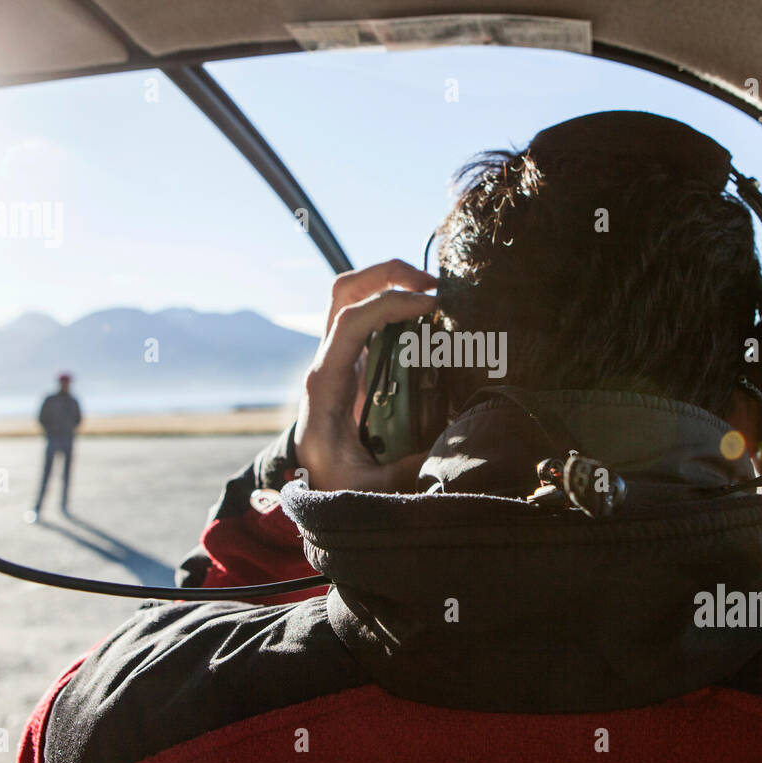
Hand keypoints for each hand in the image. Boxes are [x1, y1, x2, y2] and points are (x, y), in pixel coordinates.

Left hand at [292, 259, 437, 491]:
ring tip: (434, 293)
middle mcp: (328, 360)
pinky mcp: (355, 360)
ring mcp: (340, 356)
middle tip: (433, 285)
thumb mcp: (365, 487)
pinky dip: (396, 304)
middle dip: (387, 274)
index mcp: (325, 383)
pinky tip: (428, 316)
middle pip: (345, 291)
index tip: (429, 305)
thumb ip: (402, 475)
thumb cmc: (334, 482)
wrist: (314, 480)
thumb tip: (447, 456)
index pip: (348, 323)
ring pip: (354, 295)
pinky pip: (370, 316)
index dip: (387, 304)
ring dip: (391, 282)